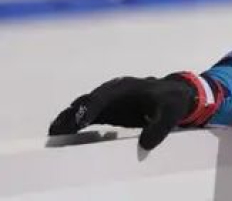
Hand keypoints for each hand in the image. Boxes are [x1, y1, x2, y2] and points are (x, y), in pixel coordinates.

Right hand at [48, 75, 195, 150]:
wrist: (175, 96)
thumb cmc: (172, 101)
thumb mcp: (172, 112)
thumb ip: (160, 127)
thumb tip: (145, 145)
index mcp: (126, 87)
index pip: (103, 97)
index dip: (90, 108)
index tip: (80, 121)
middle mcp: (112, 91)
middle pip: (87, 102)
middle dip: (72, 114)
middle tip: (57, 130)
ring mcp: (107, 101)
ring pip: (83, 108)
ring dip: (68, 119)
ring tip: (54, 134)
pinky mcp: (107, 111)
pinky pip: (86, 117)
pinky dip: (74, 124)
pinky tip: (63, 135)